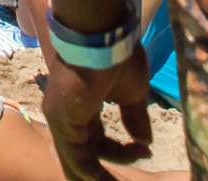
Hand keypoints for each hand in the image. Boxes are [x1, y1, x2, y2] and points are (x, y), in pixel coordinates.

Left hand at [41, 48, 152, 180]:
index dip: (124, 152)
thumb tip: (144, 141)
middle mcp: (68, 115)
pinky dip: (89, 172)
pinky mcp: (61, 120)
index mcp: (83, 108)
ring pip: (77, 159)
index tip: (146, 150)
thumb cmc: (117, 58)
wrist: (103, 39)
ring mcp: (61, 118)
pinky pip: (74, 156)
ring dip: (97, 176)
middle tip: (129, 176)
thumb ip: (135, 118)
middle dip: (108, 169)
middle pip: (87, 154)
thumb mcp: (132, 94)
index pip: (99, 142)